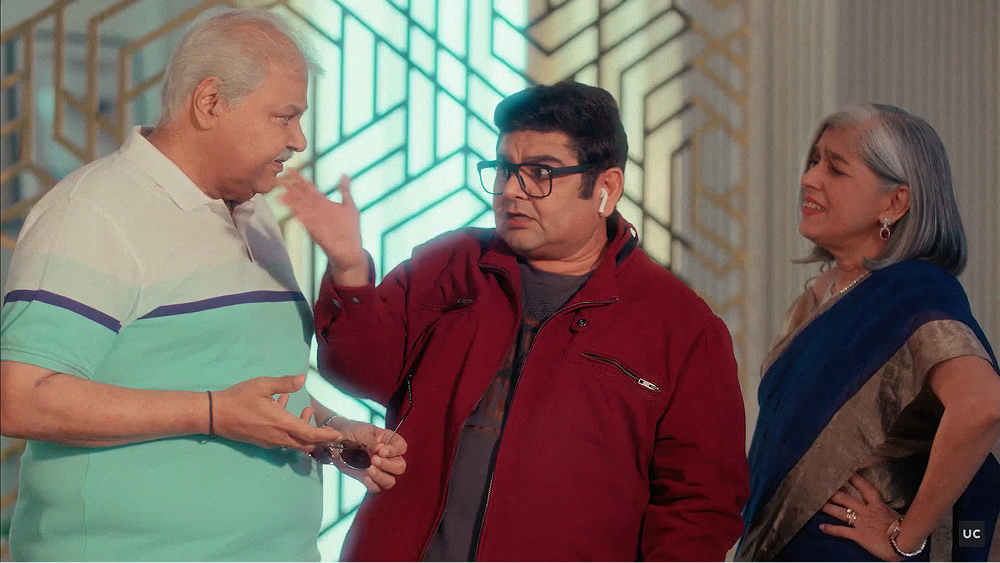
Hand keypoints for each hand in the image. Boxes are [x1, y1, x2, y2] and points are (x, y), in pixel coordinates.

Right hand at [212, 374, 343, 450]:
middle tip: (328, 428)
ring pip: (294, 441)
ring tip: (305, 410)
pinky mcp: (262, 442)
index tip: (338, 435)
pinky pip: (283, 439)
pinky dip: (290, 428)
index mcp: (282, 424)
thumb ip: (284, 383)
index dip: (326, 436)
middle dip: (319, 437)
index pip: (311, 435)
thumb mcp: (263, 385)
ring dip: (304, 430)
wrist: (215, 414)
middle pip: (306, 444)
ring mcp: (270, 442)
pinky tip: (283, 408)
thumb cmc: (239, 398)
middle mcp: (279, 437)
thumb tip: (302, 379)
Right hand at [279, 170, 366, 281]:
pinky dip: (303, 219)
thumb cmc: (349, 228)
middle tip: (278, 179)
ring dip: (292, 203)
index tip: (290, 169)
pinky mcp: (318, 233)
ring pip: (302, 210)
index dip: (300, 179)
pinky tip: (295, 213)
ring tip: (281, 195)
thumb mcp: (349, 206)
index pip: (308, 188)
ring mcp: (316, 221)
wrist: (350, 250)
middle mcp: (317, 211)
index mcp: (323, 203)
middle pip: (302, 197)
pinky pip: (309, 225)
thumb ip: (344, 190)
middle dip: (291, 188)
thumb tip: (344, 175)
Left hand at [322, 415, 407, 492]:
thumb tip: (379, 451)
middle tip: (373, 460)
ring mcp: (380, 470)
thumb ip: (371, 442)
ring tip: (368, 469)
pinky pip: (376, 488)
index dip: (394, 451)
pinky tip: (365, 477)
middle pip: (400, 466)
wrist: (337, 441)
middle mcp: (388, 457)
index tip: (381, 451)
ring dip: (381, 477)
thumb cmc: (353, 432)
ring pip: (390, 481)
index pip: (401, 447)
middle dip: (388, 465)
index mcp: (390, 441)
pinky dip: (372, 485)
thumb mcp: (362, 432)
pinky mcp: (370, 479)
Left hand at [819, 473, 908, 560]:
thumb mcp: (894, 514)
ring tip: (817, 505)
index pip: (864, 487)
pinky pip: (841, 531)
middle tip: (821, 487)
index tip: (845, 471)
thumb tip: (881, 505)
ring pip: (840, 512)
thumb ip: (884, 508)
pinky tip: (821, 527)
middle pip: (845, 498)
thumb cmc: (903, 529)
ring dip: (827, 508)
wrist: (904, 544)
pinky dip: (831, 529)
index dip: (854, 478)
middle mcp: (866, 511)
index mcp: (877, 504)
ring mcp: (861, 523)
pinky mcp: (858, 535)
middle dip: (832, 493)